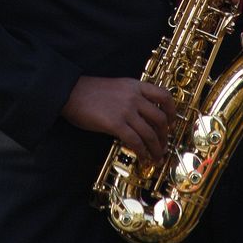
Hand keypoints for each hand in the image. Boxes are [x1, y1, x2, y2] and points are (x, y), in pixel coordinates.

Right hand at [61, 76, 175, 163]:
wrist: (71, 92)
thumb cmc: (91, 91)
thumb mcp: (118, 86)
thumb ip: (132, 96)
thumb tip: (145, 115)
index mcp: (135, 85)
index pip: (164, 96)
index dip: (172, 111)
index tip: (172, 123)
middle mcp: (134, 97)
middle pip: (160, 118)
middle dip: (164, 136)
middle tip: (163, 145)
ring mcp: (125, 110)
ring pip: (150, 133)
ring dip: (156, 148)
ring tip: (156, 157)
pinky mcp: (115, 123)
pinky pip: (135, 141)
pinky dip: (142, 151)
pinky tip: (143, 157)